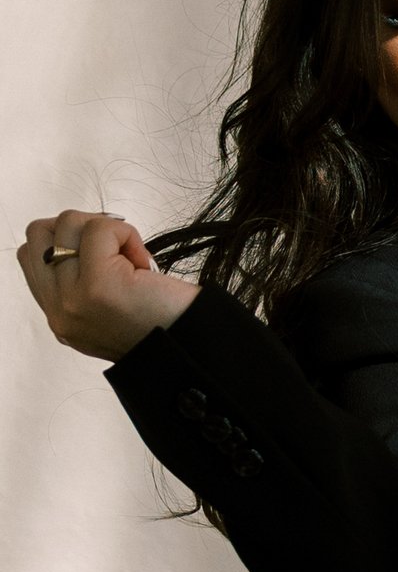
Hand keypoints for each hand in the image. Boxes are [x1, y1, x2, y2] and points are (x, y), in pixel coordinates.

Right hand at [18, 211, 198, 362]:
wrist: (192, 348)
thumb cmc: (163, 321)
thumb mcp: (105, 307)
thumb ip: (79, 280)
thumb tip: (80, 233)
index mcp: (58, 315)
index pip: (31, 254)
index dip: (64, 239)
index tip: (100, 251)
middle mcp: (57, 311)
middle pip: (39, 233)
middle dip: (79, 227)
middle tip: (114, 248)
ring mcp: (72, 298)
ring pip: (67, 223)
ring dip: (106, 230)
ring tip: (132, 259)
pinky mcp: (97, 285)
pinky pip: (100, 228)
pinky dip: (126, 233)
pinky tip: (143, 263)